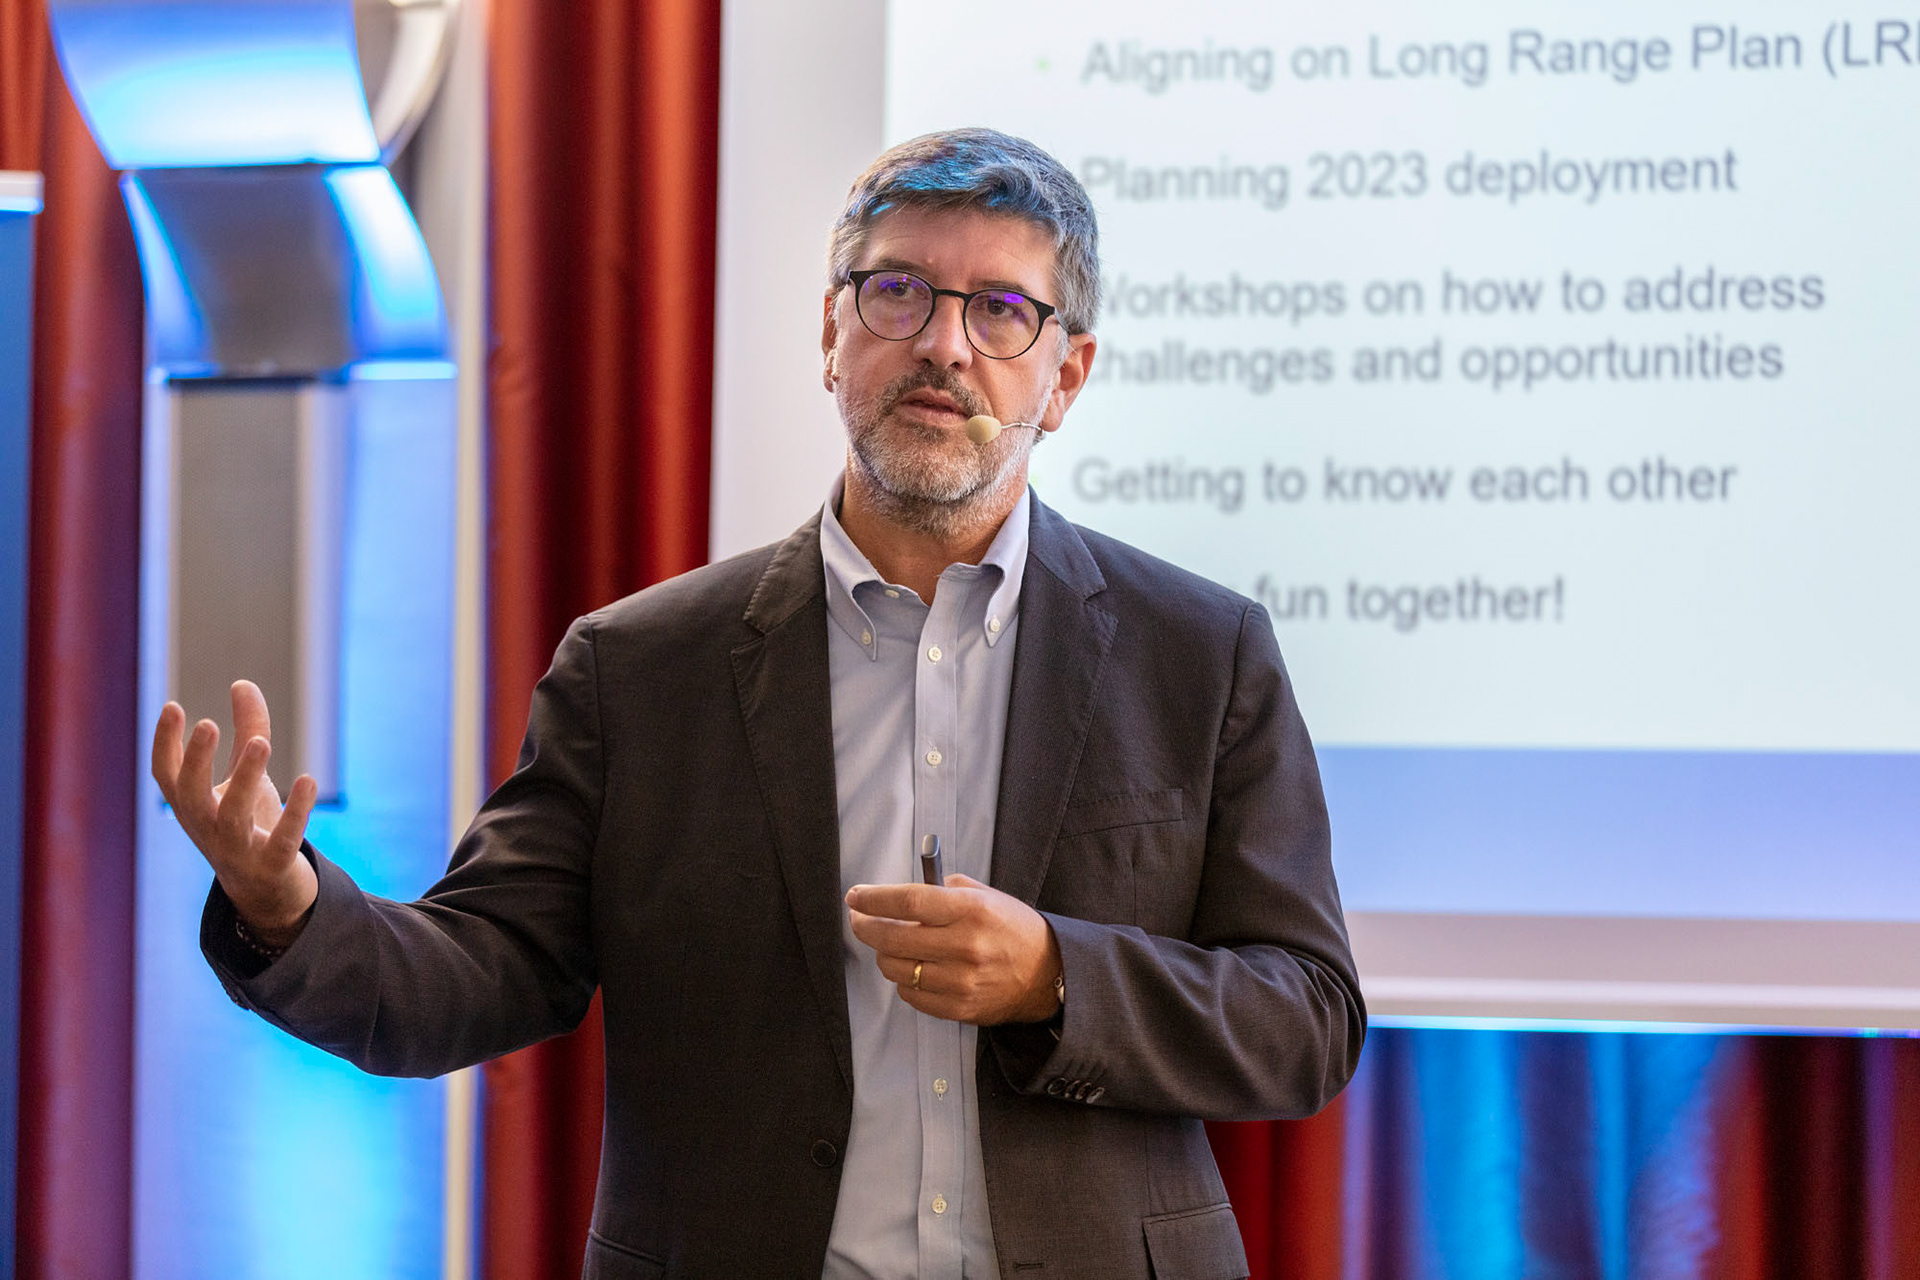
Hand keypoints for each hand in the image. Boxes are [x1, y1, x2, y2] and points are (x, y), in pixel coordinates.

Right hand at [151, 680, 318, 947]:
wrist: (265, 891)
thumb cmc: (249, 822)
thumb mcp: (245, 776)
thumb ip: (247, 730)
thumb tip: (242, 682)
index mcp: (192, 805)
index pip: (166, 775)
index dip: (165, 743)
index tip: (173, 706)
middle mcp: (206, 827)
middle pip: (190, 795)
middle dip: (197, 760)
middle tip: (207, 723)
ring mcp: (236, 849)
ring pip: (232, 816)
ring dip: (245, 778)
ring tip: (261, 742)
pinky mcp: (271, 865)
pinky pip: (281, 840)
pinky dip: (296, 811)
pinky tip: (308, 779)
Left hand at [846, 874, 1062, 1024]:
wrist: (1050, 975)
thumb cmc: (1015, 930)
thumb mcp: (988, 896)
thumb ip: (946, 892)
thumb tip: (906, 896)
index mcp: (972, 911)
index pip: (909, 901)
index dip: (875, 899)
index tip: (855, 897)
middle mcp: (965, 946)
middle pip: (894, 937)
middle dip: (866, 926)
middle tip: (859, 919)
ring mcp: (961, 981)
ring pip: (897, 968)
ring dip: (884, 954)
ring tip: (890, 945)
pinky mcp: (959, 1008)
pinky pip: (911, 995)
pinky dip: (904, 980)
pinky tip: (913, 969)